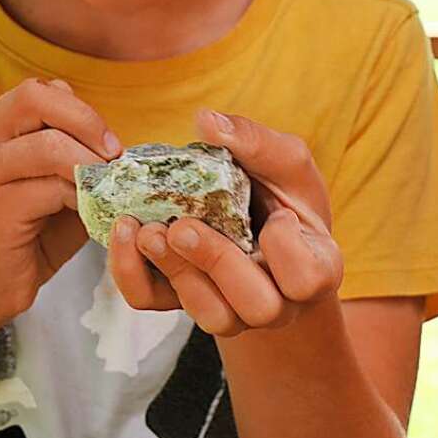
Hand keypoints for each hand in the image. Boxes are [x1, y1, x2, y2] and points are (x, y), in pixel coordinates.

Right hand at [0, 77, 121, 334]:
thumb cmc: (31, 228)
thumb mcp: (55, 179)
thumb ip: (73, 150)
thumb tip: (115, 140)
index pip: (39, 90)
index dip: (79, 109)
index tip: (106, 141)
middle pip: (34, 97)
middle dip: (85, 120)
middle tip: (113, 154)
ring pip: (47, 144)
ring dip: (89, 164)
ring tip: (107, 188)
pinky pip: (50, 189)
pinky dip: (81, 198)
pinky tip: (91, 214)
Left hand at [108, 109, 342, 336]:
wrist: (251, 217)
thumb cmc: (278, 190)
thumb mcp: (283, 161)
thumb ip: (255, 142)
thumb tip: (209, 122)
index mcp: (311, 264)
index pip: (308, 280)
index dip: (288, 251)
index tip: (276, 215)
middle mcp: (275, 298)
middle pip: (256, 308)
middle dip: (216, 263)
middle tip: (184, 227)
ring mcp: (229, 306)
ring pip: (209, 315)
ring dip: (174, 271)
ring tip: (149, 230)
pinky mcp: (180, 296)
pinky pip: (153, 302)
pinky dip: (131, 272)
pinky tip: (125, 232)